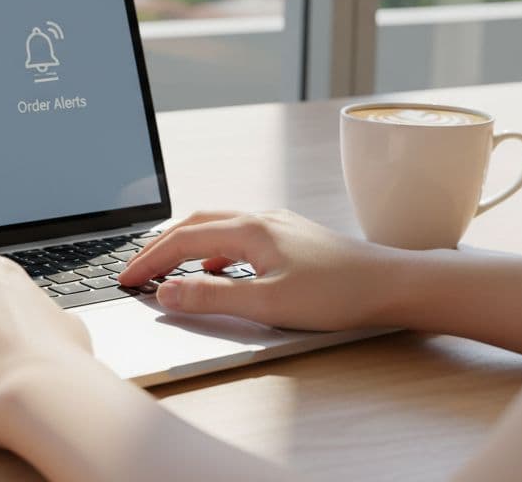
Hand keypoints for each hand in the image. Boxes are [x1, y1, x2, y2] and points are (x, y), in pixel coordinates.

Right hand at [117, 209, 398, 330]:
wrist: (394, 284)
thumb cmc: (339, 294)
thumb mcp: (268, 303)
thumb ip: (212, 297)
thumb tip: (166, 293)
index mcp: (250, 229)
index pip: (181, 240)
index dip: (149, 261)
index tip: (126, 280)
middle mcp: (260, 218)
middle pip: (194, 224)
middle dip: (159, 246)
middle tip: (136, 270)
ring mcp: (277, 224)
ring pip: (215, 226)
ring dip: (185, 245)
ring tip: (166, 268)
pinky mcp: (290, 237)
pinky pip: (237, 235)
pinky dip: (213, 250)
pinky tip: (219, 269)